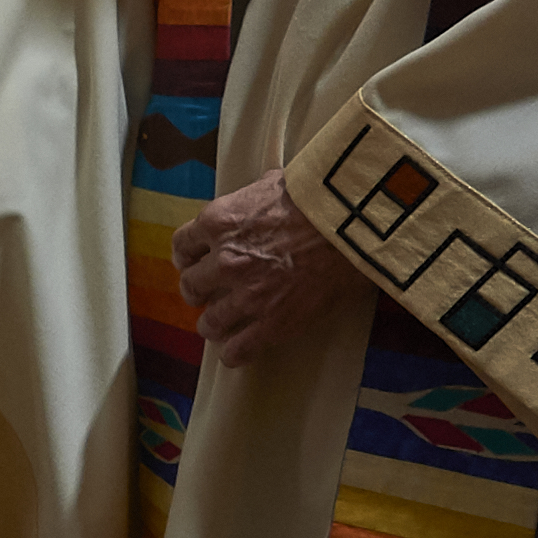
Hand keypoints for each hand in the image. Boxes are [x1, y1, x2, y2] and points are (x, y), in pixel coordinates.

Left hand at [171, 171, 356, 367]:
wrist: (355, 224)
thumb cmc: (319, 197)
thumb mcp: (274, 183)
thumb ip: (252, 198)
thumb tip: (254, 200)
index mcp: (219, 222)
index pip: (183, 244)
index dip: (188, 256)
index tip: (194, 262)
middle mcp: (224, 260)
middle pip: (191, 285)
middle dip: (199, 290)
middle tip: (210, 294)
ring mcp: (247, 295)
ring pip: (210, 322)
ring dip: (213, 324)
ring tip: (221, 325)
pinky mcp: (272, 323)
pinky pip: (237, 350)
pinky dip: (234, 353)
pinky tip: (237, 351)